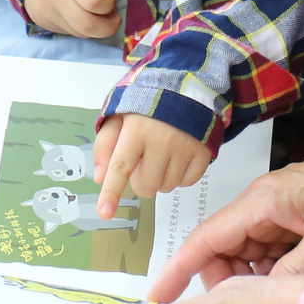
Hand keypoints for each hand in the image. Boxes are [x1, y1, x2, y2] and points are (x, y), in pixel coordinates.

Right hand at [24, 0, 117, 38]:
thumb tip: (107, 9)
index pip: (94, 0)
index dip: (108, 4)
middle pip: (86, 25)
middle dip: (107, 27)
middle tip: (114, 19)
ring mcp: (43, 7)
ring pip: (79, 32)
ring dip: (95, 28)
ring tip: (97, 14)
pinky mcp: (39, 19)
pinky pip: (68, 32)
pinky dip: (79, 27)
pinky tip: (80, 13)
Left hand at [94, 113, 211, 221]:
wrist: (188, 89)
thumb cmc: (147, 106)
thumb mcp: (119, 116)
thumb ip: (105, 145)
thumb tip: (100, 178)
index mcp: (136, 130)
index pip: (120, 167)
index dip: (111, 193)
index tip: (105, 214)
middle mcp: (162, 140)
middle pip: (145, 186)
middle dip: (141, 180)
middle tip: (144, 160)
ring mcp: (185, 147)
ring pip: (166, 187)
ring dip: (161, 178)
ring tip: (162, 155)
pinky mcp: (203, 152)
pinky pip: (187, 182)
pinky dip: (180, 176)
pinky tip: (178, 157)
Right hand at [145, 131, 303, 301]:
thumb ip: (296, 270)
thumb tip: (264, 301)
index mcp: (261, 202)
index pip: (205, 238)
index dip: (178, 269)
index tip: (156, 299)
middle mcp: (260, 205)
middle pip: (221, 251)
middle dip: (229, 282)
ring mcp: (275, 213)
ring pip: (245, 255)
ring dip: (256, 279)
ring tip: (282, 297)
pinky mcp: (290, 221)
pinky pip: (268, 253)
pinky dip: (274, 272)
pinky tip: (296, 283)